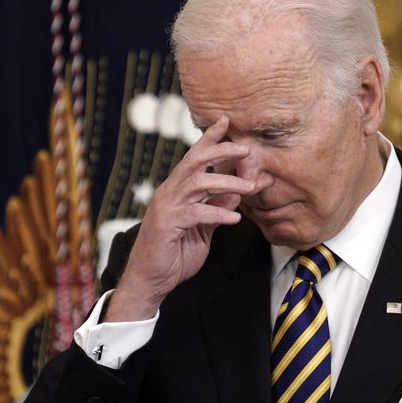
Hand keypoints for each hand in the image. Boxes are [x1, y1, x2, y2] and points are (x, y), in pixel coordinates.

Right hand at [105, 117, 268, 321]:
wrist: (150, 280)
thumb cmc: (174, 254)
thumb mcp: (203, 229)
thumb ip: (217, 209)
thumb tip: (237, 194)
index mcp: (176, 190)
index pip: (193, 157)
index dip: (208, 138)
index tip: (225, 122)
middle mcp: (169, 193)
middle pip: (194, 161)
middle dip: (220, 150)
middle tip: (246, 148)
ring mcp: (166, 207)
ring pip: (197, 182)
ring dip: (226, 182)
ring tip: (250, 187)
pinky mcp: (167, 225)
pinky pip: (196, 213)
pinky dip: (217, 214)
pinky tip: (235, 220)